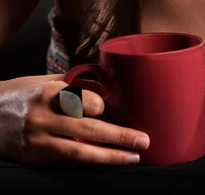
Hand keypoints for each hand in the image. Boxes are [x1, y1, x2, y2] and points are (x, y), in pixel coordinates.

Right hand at [0, 75, 148, 164]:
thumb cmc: (22, 93)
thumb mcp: (44, 80)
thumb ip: (72, 83)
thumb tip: (105, 80)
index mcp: (49, 91)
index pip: (83, 100)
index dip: (101, 106)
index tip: (110, 108)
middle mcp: (45, 116)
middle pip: (87, 128)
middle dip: (119, 135)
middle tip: (144, 140)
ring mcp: (39, 139)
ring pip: (80, 151)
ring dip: (110, 155)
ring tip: (133, 156)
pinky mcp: (36, 156)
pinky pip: (68, 160)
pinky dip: (90, 160)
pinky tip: (107, 160)